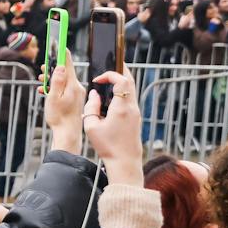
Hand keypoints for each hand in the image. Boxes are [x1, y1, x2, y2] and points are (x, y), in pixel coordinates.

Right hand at [42, 51, 84, 154]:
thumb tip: (61, 66)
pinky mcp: (76, 98)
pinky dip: (55, 86)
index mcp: (72, 85)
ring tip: (41, 80)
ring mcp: (77, 93)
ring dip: (53, 78)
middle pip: (66, 70)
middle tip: (44, 66)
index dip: (61, 51)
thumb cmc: (59, 117)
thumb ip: (57, 81)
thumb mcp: (54, 98)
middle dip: (54, 67)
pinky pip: (65, 88)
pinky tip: (46, 90)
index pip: (68, 63)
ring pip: (64, 79)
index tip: (58, 41)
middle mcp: (77, 87)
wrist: (68, 133)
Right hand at [83, 68, 141, 185]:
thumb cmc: (107, 146)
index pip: (121, 80)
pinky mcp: (136, 117)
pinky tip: (111, 97)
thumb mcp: (91, 127)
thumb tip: (94, 95)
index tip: (97, 81)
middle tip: (109, 65)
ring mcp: (136, 112)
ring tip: (108, 81)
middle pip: (131, 80)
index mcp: (121, 108)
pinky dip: (122, 92)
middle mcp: (132, 107)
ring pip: (132, 89)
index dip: (109, 75)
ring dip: (121, 82)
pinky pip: (130, 98)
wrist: (125, 161)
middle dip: (120, 71)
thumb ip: (91, 107)